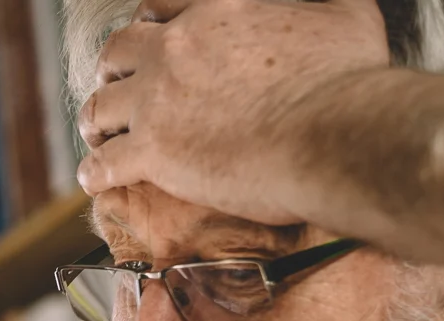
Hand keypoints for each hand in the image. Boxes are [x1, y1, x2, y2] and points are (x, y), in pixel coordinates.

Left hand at [76, 0, 389, 224]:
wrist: (337, 135)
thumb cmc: (350, 79)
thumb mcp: (346, 13)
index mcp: (216, 10)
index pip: (159, 7)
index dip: (149, 26)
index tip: (149, 40)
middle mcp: (176, 49)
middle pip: (118, 52)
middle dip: (114, 71)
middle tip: (117, 87)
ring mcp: (158, 100)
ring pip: (99, 106)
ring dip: (95, 121)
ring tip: (98, 135)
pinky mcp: (152, 151)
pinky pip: (103, 163)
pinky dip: (94, 172)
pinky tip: (93, 179)